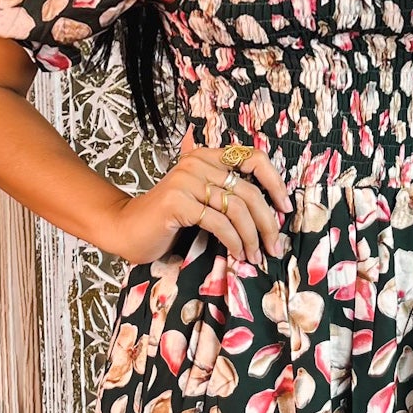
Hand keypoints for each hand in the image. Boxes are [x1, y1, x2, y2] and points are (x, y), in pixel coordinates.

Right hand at [107, 125, 291, 266]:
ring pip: (236, 209)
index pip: (253, 157)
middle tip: (273, 247)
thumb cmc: (167, 220)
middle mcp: (197, 162)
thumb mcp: (200, 199)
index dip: (275, 182)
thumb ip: (225, 194)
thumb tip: (269, 212)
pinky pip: (218, 223)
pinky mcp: (177, 203)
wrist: (127, 229)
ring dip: (252, 237)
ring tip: (255, 256)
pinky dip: (233, 241)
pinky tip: (237, 254)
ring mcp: (186, 181)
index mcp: (206, 156)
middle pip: (249, 190)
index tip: (285, 209)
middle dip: (267, 222)